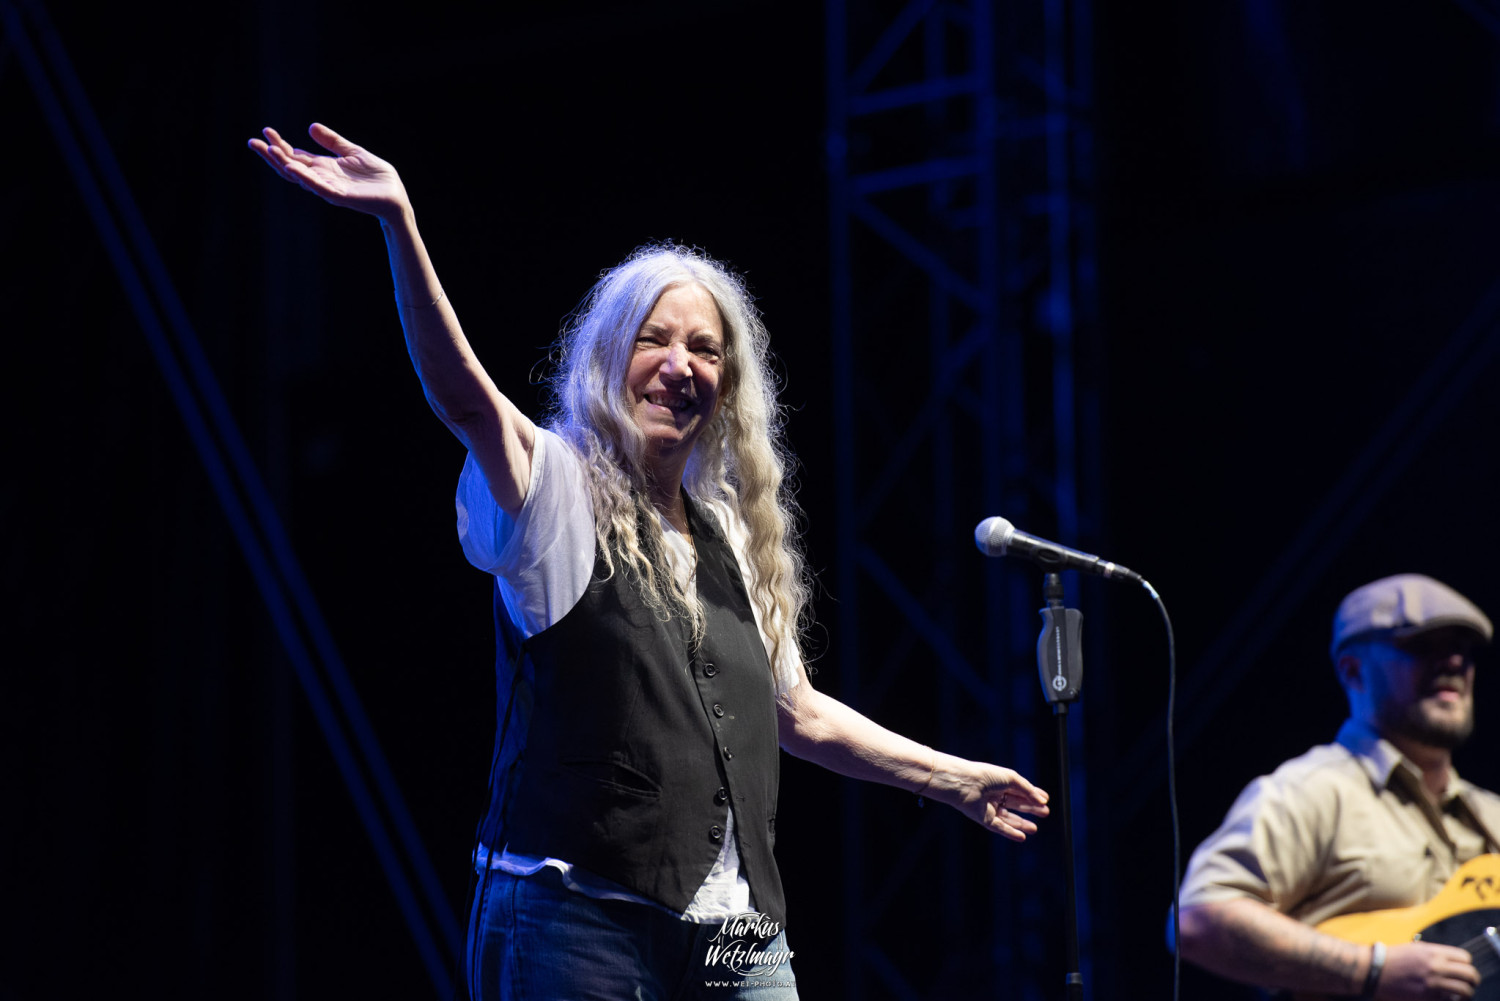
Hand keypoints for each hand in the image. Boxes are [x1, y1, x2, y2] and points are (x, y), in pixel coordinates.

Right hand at [247, 123, 408, 218]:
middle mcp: (322, 178)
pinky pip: (319, 187)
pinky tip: (293, 168)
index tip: (266, 131)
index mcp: (324, 168)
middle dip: (272, 155)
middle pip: (290, 167)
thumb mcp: (353, 152)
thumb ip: (332, 142)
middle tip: (252, 142)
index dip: (280, 145)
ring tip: (269, 151)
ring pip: (300, 178)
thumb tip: (310, 126)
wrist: (395, 195)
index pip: (295, 156)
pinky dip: (305, 178)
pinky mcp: (340, 196)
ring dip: (284, 165)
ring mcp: (329, 188)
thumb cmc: (377, 177)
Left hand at [945, 761, 1049, 841]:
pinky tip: (1022, 837)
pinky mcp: (984, 819)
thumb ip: (1027, 790)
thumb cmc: (986, 776)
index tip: (1046, 800)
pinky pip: (999, 828)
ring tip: (1035, 829)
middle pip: (1016, 803)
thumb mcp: (1011, 778)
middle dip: (1030, 808)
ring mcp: (989, 808)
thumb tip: (1043, 800)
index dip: (1033, 795)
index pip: (1019, 789)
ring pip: (1008, 818)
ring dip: (1022, 824)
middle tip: (1046, 813)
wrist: (965, 784)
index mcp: (1000, 782)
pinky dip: (1010, 833)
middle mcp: (994, 795)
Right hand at [1377, 941, 1479, 999]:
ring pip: (1465, 989)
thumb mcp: (1415, 949)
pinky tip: (1447, 998)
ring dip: (1466, 992)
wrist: (1375, 970)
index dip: (1466, 964)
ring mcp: (1433, 983)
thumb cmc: (1393, 958)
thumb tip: (1451, 961)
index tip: (1463, 969)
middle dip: (1472, 980)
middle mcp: (1436, 966)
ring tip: (1462, 994)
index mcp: (1433, 952)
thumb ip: (1435, 954)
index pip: (1465, 958)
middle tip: (1470, 983)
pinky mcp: (1428, 996)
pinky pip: (1450, 1000)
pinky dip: (1452, 999)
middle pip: (1469, 974)